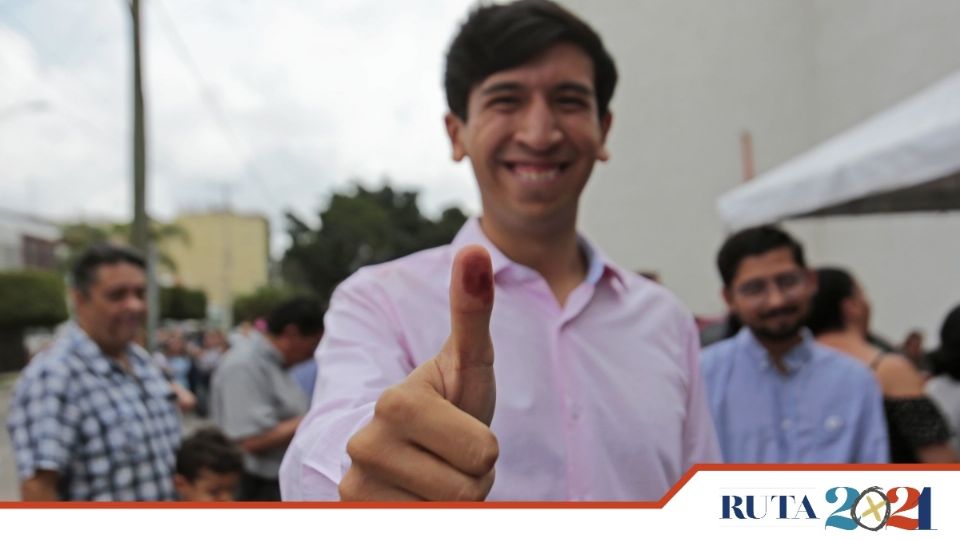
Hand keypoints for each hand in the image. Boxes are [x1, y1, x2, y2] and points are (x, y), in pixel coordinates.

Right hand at [339, 245, 497, 500]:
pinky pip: (430, 526)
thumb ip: (472, 310)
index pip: (484, 455)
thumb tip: (476, 249)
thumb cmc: (446, 399)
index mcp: (394, 403)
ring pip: (451, 512)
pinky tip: (416, 497)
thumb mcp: (468, 360)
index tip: (458, 429)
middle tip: (447, 454)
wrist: (404, 446)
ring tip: (433, 473)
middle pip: (468, 489)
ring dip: (454, 498)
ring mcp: (356, 488)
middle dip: (472, 475)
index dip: (484, 446)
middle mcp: (363, 446)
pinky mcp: (356, 513)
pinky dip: (433, 516)